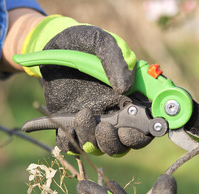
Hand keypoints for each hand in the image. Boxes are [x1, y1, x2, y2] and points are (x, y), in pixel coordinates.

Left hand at [20, 16, 151, 156]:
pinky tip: (66, 127)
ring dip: (92, 140)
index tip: (128, 130)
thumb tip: (126, 87)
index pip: (147, 124)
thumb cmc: (82, 42)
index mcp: (131, 95)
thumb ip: (115, 60)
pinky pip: (73, 145)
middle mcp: (115, 112)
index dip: (143, 134)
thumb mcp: (100, 42)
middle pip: (125, 143)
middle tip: (103, 127)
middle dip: (115, 142)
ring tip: (81, 115)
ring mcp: (94, 121)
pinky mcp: (72, 125)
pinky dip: (70, 143)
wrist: (50, 45)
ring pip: (101, 147)